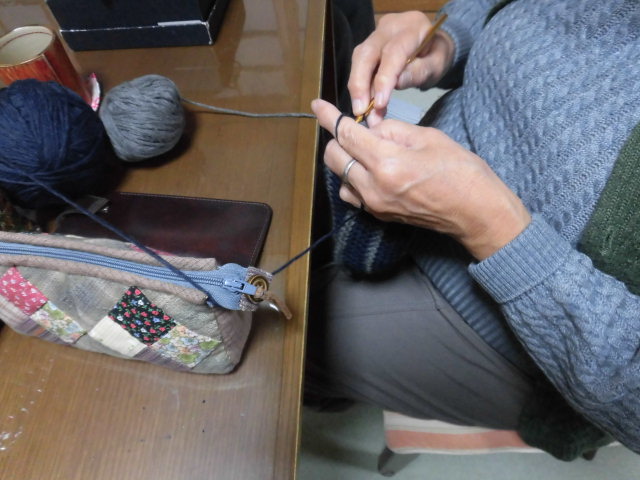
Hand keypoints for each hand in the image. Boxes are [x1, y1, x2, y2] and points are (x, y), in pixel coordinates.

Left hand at [312, 99, 530, 259]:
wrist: (475, 212)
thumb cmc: (460, 171)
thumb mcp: (428, 137)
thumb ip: (392, 129)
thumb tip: (369, 125)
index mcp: (387, 163)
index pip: (345, 134)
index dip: (329, 116)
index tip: (318, 105)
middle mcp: (373, 187)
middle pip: (333, 157)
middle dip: (338, 137)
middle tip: (354, 127)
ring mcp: (374, 204)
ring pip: (339, 176)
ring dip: (345, 159)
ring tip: (368, 150)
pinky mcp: (378, 214)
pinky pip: (352, 193)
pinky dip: (353, 177)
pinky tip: (371, 170)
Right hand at [348, 11, 454, 124]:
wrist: (432, 44)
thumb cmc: (436, 55)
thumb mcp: (436, 66)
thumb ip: (419, 72)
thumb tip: (396, 84)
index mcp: (411, 27)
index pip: (392, 52)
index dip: (383, 78)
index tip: (379, 103)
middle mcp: (389, 26)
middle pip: (367, 53)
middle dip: (360, 83)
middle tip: (360, 110)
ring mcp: (376, 34)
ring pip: (359, 58)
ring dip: (357, 86)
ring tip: (361, 110)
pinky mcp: (369, 43)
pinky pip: (359, 63)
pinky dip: (360, 85)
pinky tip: (364, 102)